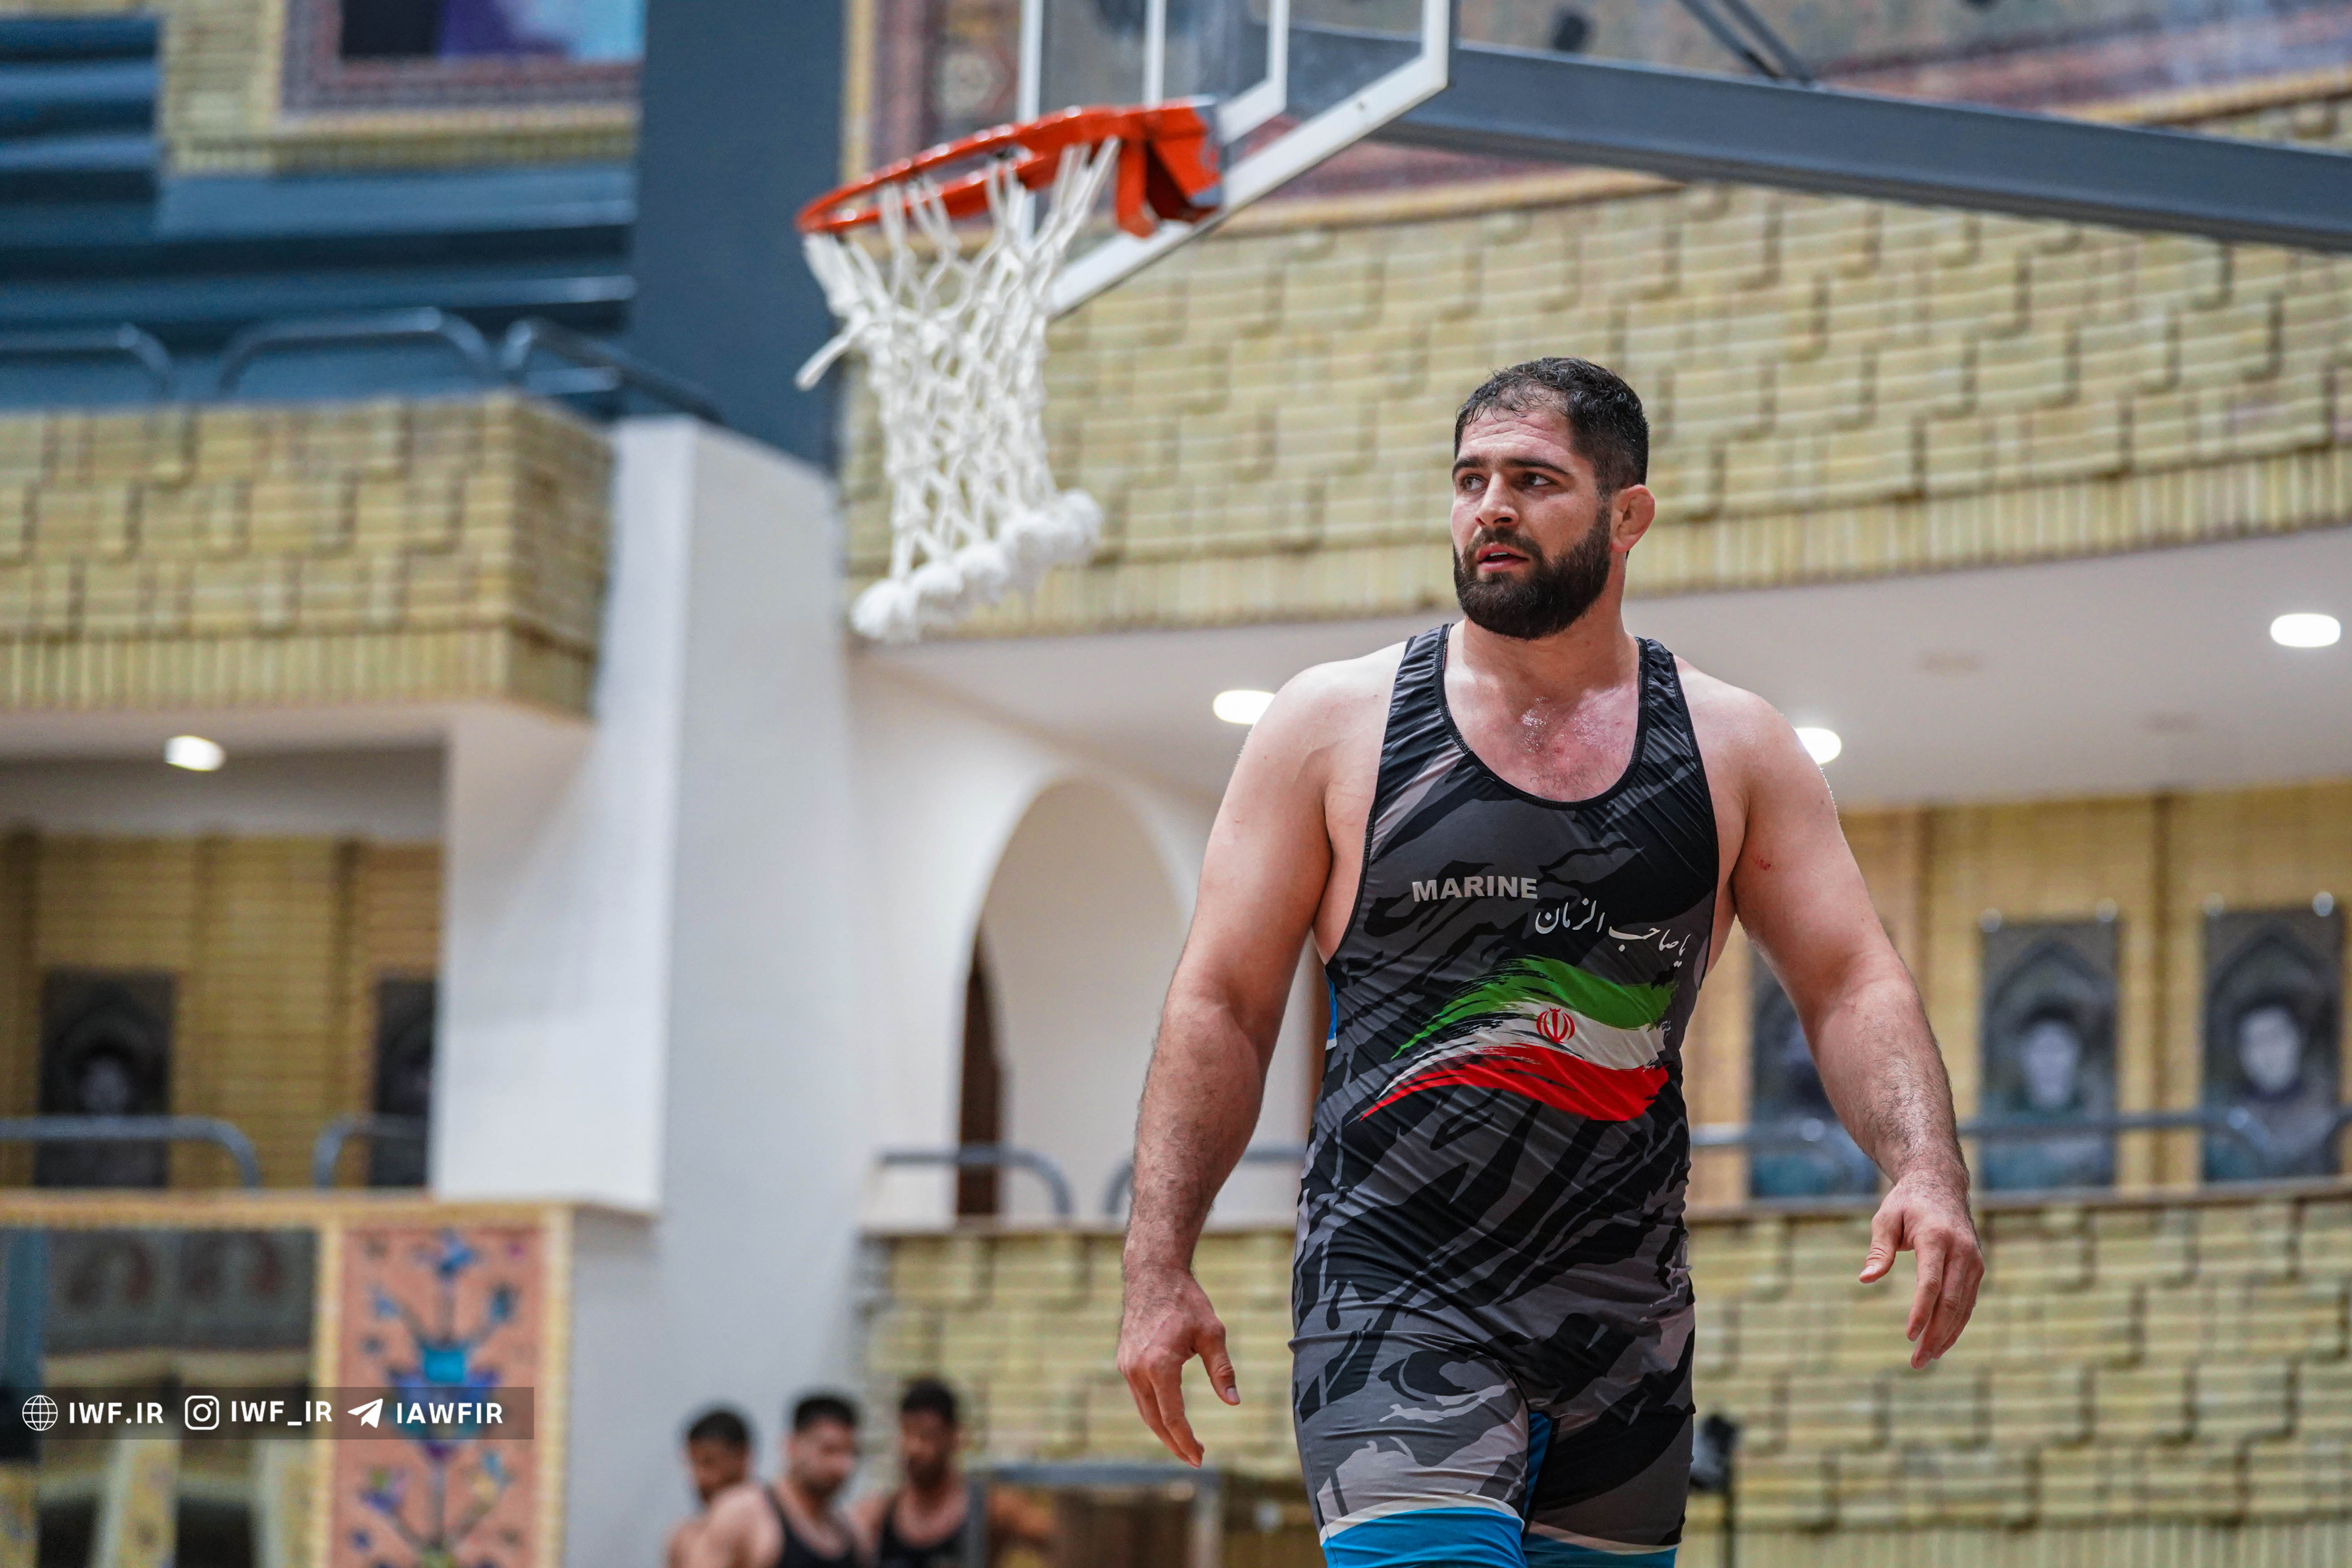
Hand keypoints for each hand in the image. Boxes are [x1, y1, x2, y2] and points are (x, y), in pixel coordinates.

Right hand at [1117, 1261, 1237, 1466]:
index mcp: (1159, 1365)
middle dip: (1175, 1444)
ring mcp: (1127, 1366)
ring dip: (1163, 1431)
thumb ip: (1222, 1370)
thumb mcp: (1212, 1333)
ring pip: (1144, 1410)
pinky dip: (1154, 1412)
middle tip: (1195, 1459)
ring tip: (1184, 1444)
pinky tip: (1169, 1417)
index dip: (1186, 1441)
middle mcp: (1137, 1370)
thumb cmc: (1186, 1301)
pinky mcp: (1124, 1361)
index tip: (1200, 1457)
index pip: (1172, 1417)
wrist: (1152, 1275)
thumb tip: (1234, 1402)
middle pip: (1154, 1421)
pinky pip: (1139, 1396)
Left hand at [1860, 1167, 1982, 1369]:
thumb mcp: (1885, 1218)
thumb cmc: (1906, 1203)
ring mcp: (1974, 1261)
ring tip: (1927, 1358)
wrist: (1940, 1185)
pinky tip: (1942, 1342)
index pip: (1931, 1282)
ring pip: (1963, 1307)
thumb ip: (1878, 1250)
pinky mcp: (1977, 1268)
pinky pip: (1968, 1302)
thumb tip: (1865, 1279)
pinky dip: (1956, 1325)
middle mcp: (1961, 1251)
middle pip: (1950, 1301)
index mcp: (1936, 1237)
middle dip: (1934, 1334)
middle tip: (1917, 1361)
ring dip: (1947, 1335)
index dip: (1921, 1311)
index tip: (1909, 1335)